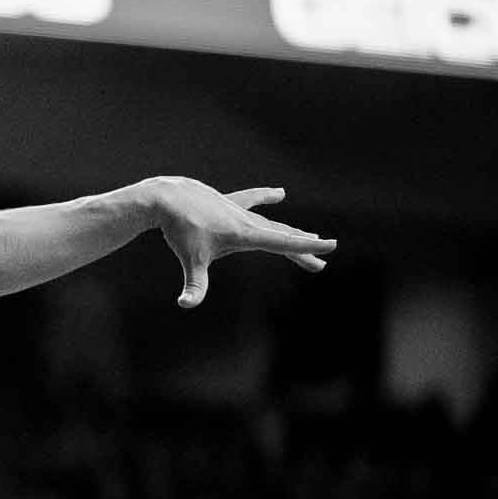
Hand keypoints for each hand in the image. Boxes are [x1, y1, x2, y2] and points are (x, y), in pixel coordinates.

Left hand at [148, 178, 335, 309]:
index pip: (283, 242)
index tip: (331, 246)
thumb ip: (194, 285)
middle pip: (281, 237)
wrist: (167, 198)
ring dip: (290, 232)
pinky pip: (251, 201)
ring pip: (270, 222)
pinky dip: (264, 197)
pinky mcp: (227, 203)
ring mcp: (238, 210)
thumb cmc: (180, 230)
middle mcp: (248, 220)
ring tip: (311, 237)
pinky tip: (279, 194)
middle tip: (320, 265)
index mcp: (246, 233)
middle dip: (302, 250)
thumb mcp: (191, 260)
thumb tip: (186, 304)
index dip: (307, 247)